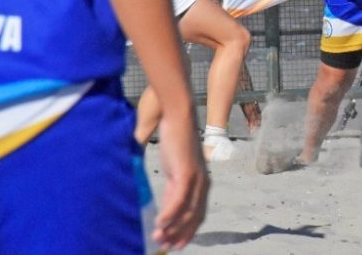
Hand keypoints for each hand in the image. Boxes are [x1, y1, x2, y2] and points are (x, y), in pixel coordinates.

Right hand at [152, 116, 208, 250]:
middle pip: (194, 218)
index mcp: (201, 184)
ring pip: (186, 213)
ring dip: (172, 228)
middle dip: (180, 235)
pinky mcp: (187, 173)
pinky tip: (159, 223)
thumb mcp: (174, 170)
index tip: (176, 244)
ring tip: (158, 239)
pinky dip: (169, 214)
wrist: (178, 118)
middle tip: (165, 247)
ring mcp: (197, 179)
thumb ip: (172, 188)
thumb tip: (164, 208)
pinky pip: (179, 200)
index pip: (198, 215)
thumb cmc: (174, 142)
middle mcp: (203, 184)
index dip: (187, 232)